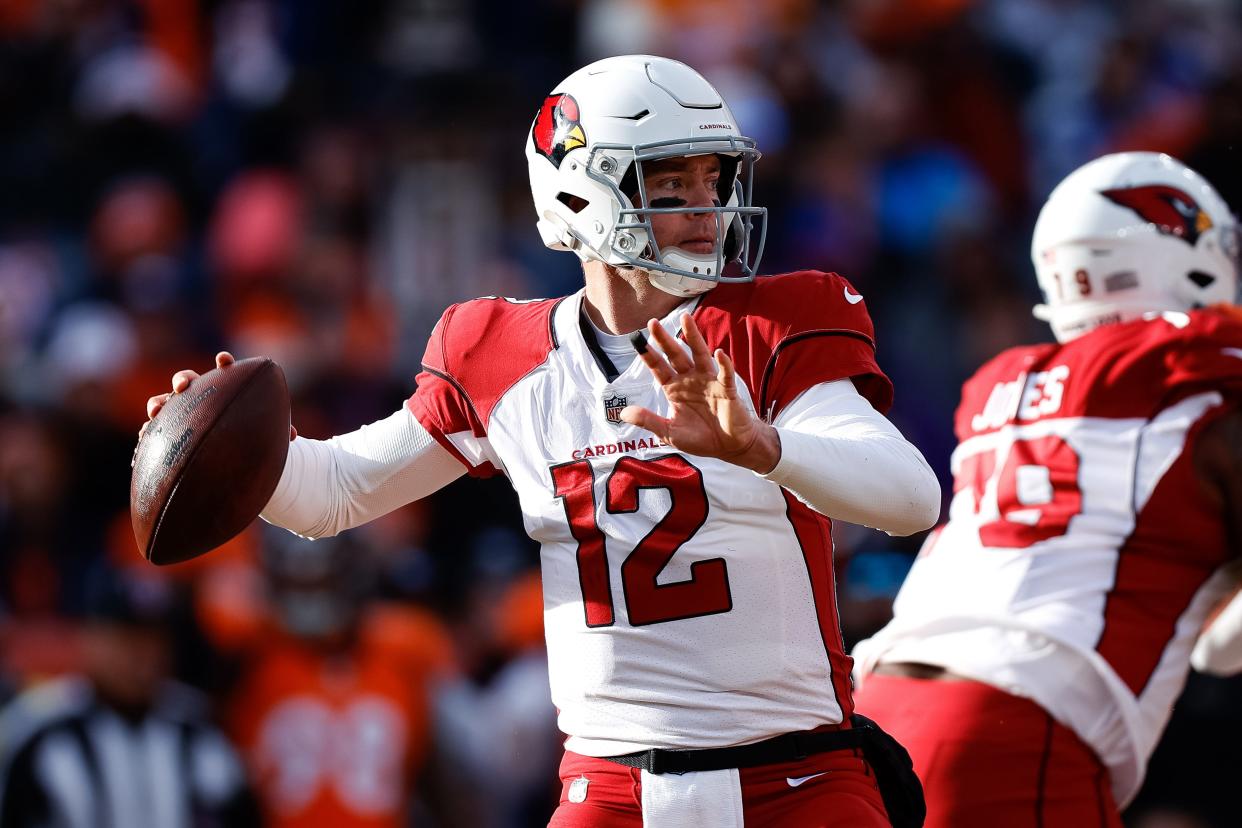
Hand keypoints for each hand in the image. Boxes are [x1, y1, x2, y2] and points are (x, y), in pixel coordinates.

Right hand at [138, 351, 296, 442]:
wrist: (229, 453)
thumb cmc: (248, 434)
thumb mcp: (263, 432)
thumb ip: (276, 430)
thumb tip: (292, 436)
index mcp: (224, 390)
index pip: (224, 370)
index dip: (223, 363)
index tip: (224, 359)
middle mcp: (199, 396)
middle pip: (187, 380)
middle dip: (183, 378)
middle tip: (184, 386)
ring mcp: (180, 412)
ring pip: (163, 401)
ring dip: (159, 402)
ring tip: (157, 410)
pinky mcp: (168, 430)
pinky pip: (154, 429)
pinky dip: (150, 430)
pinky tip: (146, 436)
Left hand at [621, 314, 779, 473]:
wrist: (728, 446)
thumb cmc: (699, 438)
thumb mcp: (669, 433)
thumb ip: (649, 421)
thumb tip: (623, 413)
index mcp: (674, 388)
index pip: (658, 367)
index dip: (647, 354)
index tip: (636, 339)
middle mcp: (690, 379)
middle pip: (675, 354)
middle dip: (664, 339)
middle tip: (652, 323)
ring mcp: (708, 381)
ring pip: (699, 354)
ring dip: (693, 337)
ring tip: (686, 319)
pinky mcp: (726, 389)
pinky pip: (725, 373)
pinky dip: (723, 364)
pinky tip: (719, 353)